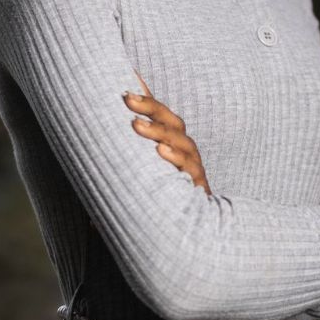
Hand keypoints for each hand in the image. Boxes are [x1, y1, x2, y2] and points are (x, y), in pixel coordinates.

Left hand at [123, 71, 209, 193]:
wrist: (187, 227)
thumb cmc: (161, 188)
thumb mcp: (145, 163)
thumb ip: (136, 135)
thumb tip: (122, 103)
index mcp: (173, 141)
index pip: (162, 115)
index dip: (146, 101)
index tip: (125, 92)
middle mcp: (184, 150)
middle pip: (172, 123)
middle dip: (151, 109)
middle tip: (128, 99)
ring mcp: (192, 167)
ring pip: (180, 142)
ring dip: (158, 131)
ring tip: (136, 125)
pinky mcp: (197, 187)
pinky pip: (190, 169)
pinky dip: (176, 158)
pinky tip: (161, 151)